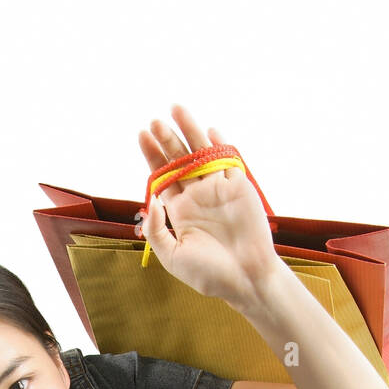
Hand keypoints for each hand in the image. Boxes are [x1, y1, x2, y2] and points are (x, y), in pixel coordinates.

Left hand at [137, 104, 279, 307]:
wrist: (246, 279)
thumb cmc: (209, 274)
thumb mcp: (173, 257)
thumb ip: (157, 230)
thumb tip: (152, 199)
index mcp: (180, 211)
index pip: (162, 176)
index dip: (152, 155)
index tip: (142, 135)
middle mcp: (197, 196)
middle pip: (178, 160)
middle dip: (165, 140)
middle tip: (153, 122)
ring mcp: (218, 188)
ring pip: (201, 153)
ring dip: (189, 131)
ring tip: (175, 109)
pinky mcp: (239, 186)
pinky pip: (228, 160)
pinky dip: (219, 144)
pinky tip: (208, 131)